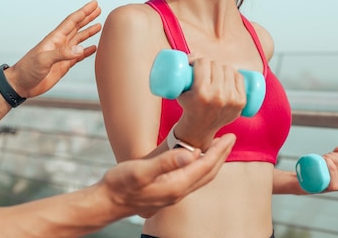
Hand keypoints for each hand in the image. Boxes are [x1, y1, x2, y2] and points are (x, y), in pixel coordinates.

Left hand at [6, 0, 101, 97]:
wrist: (20, 84)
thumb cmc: (27, 70)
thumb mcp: (43, 59)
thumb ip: (62, 53)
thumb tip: (80, 48)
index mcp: (55, 38)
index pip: (72, 21)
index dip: (84, 12)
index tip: (94, 4)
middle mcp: (60, 44)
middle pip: (77, 27)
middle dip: (87, 17)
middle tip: (99, 9)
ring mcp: (63, 54)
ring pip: (79, 39)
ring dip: (88, 32)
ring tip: (99, 25)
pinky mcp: (64, 65)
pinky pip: (79, 55)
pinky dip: (87, 51)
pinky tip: (94, 48)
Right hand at [100, 133, 235, 217]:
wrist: (107, 202)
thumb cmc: (120, 185)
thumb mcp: (141, 170)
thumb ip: (166, 162)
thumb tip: (191, 154)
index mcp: (176, 185)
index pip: (206, 166)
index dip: (220, 150)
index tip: (230, 136)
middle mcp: (178, 191)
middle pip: (208, 172)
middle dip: (222, 155)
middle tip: (231, 138)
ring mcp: (173, 193)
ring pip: (201, 176)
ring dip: (213, 161)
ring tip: (219, 147)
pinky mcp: (167, 191)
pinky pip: (192, 178)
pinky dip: (201, 166)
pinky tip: (196, 158)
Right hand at [174, 58, 245, 149]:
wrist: (200, 127)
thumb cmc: (188, 105)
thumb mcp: (180, 91)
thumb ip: (182, 72)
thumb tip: (195, 55)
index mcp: (201, 93)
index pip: (202, 63)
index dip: (197, 59)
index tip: (194, 63)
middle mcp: (218, 96)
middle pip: (215, 65)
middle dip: (208, 63)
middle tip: (203, 69)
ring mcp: (231, 99)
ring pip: (228, 69)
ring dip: (220, 67)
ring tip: (214, 72)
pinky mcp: (241, 102)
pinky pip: (239, 77)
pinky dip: (233, 73)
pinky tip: (227, 75)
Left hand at [323, 146, 337, 191]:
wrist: (308, 186)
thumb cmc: (321, 174)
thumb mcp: (332, 165)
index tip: (334, 154)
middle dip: (334, 154)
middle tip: (326, 157)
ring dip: (329, 156)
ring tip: (323, 160)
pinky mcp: (333, 186)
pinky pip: (333, 169)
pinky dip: (328, 161)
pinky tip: (324, 159)